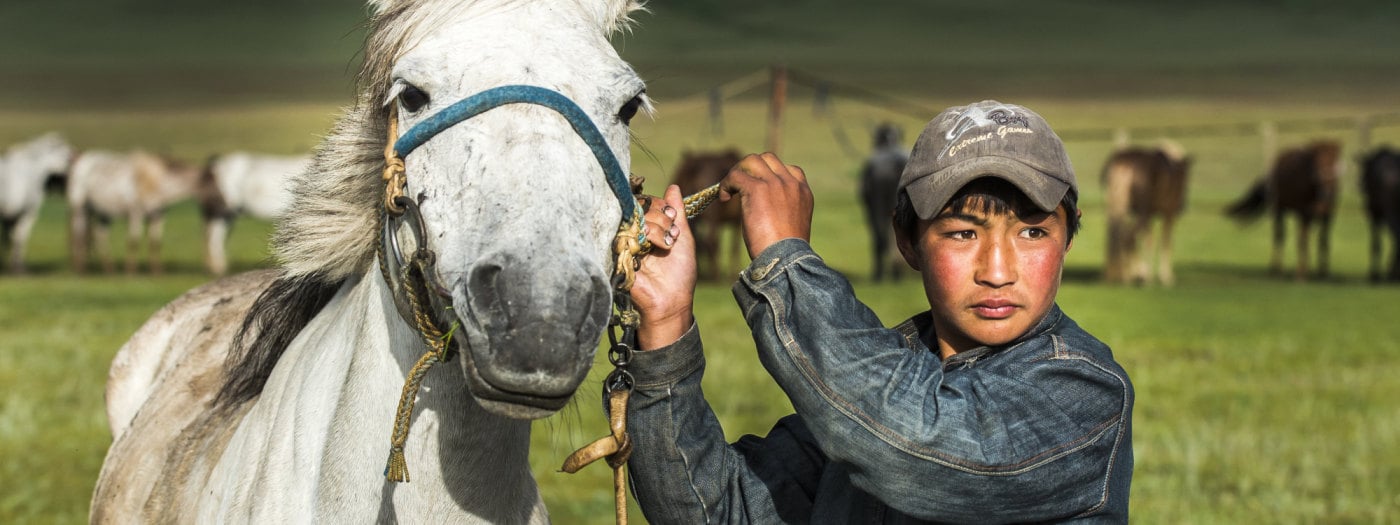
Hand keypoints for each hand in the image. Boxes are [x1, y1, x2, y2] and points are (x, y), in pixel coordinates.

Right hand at [630, 185, 696, 349]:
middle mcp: (634, 232)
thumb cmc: (679, 273)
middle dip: (660, 216)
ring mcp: (624, 242)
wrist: (671, 301)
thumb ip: (678, 213)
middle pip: (639, 206)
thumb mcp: (683, 238)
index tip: (674, 218)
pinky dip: (642, 238)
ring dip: (655, 227)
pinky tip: (651, 248)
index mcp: (648, 228)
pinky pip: (624, 234)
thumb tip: (673, 186)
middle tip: (672, 234)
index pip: (647, 202)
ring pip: (634, 218)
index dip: (661, 205)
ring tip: (666, 243)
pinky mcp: (616, 254)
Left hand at [719, 153, 813, 258]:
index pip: (788, 169)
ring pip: (751, 160)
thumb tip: (764, 209)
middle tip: (740, 187)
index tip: (759, 189)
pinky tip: (723, 198)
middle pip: (768, 158)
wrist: (784, 259)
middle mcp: (791, 183)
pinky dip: (726, 184)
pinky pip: (736, 175)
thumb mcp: (791, 224)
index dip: (769, 175)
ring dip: (738, 172)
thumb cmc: (785, 251)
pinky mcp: (757, 189)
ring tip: (730, 190)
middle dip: (751, 169)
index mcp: (803, 192)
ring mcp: (775, 183)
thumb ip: (783, 209)